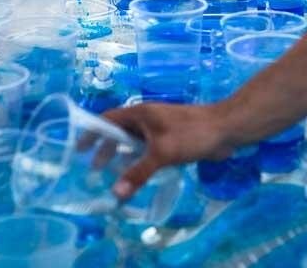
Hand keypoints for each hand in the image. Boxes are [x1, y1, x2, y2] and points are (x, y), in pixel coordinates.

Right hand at [104, 102, 233, 198]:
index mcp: (140, 114)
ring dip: (124, 156)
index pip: (107, 119)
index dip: (92, 132)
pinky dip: (141, 160)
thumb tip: (115, 193)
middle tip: (96, 169)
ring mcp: (161, 128)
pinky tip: (141, 175)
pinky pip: (149, 148)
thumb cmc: (192, 134)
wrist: (226, 128)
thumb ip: (138, 173)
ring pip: (135, 141)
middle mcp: (147, 118)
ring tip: (115, 175)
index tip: (79, 149)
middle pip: (119, 131)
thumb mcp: (162, 153)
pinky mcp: (173, 138)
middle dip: (106, 148)